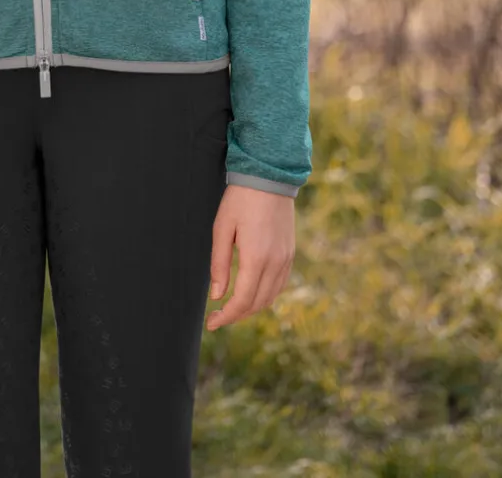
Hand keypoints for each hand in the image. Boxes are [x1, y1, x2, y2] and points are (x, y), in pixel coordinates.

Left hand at [206, 184, 295, 330]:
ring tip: (231, 308)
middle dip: (236, 316)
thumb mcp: (222, 228)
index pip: (242, 301)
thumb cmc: (240, 199)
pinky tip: (251, 293)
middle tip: (217, 318)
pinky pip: (279, 285)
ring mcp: (286, 259)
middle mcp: (275, 263)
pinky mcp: (290, 254)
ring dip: (251, 308)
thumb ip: (219, 264)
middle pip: (257, 304)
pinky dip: (265, 296)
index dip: (226, 317)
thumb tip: (216, 296)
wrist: (269, 177)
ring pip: (270, 298)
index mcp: (256, 258)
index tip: (211, 323)